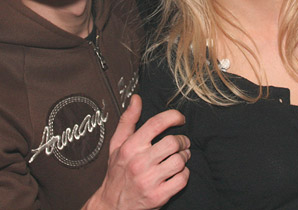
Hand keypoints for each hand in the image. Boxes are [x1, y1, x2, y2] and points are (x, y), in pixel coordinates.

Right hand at [84, 94, 189, 209]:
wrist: (112, 205)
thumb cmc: (117, 173)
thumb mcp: (117, 144)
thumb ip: (128, 120)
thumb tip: (136, 99)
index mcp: (130, 147)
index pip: (156, 124)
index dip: (173, 116)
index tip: (180, 118)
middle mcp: (139, 163)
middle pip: (173, 142)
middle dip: (183, 141)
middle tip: (183, 142)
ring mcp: (149, 180)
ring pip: (180, 161)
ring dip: (185, 157)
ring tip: (180, 157)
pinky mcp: (158, 196)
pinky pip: (182, 179)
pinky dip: (184, 174)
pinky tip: (177, 172)